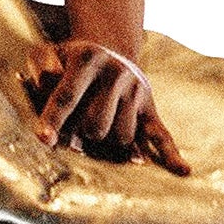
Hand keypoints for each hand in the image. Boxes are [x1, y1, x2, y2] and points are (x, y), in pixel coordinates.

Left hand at [25, 38, 188, 174]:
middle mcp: (117, 73)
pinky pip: (162, 135)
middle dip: (80, 138)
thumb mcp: (48, 54)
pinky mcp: (150, 107)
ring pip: (121, 137)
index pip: (69, 95)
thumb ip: (41, 67)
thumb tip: (47, 80)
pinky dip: (171, 154)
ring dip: (104, 146)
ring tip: (93, 137)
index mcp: (88, 58)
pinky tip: (182, 170)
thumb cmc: (68, 63)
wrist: (107, 52)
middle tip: (70, 140)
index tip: (44, 140)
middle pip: (96, 125)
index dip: (54, 119)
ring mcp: (136, 91)